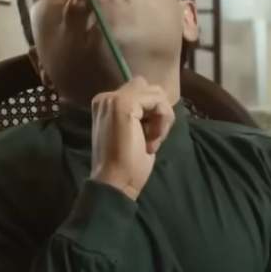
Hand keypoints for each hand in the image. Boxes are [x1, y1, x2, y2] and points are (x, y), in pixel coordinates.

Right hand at [89, 77, 174, 199]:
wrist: (114, 182)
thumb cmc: (126, 165)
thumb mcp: (137, 132)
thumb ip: (141, 114)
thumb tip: (160, 105)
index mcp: (107, 104)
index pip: (140, 93)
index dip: (153, 113)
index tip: (150, 139)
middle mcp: (107, 97)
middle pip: (149, 89)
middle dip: (159, 111)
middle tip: (155, 138)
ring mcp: (114, 98)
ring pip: (155, 93)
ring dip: (162, 116)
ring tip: (154, 140)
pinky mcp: (124, 103)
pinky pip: (158, 101)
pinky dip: (163, 119)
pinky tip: (154, 139)